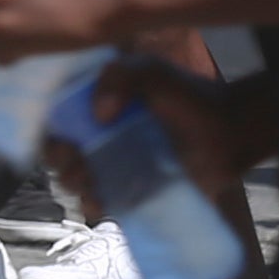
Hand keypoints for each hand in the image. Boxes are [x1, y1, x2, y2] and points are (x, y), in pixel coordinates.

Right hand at [51, 52, 258, 220]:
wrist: (228, 132)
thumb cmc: (189, 98)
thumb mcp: (153, 74)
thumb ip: (120, 78)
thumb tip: (99, 114)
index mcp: (100, 107)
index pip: (58, 120)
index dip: (50, 130)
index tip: (59, 137)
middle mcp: (101, 138)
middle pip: (61, 155)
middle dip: (60, 161)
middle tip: (76, 160)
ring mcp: (115, 167)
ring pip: (76, 182)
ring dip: (74, 184)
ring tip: (90, 179)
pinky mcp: (131, 193)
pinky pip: (102, 203)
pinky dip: (95, 204)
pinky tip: (103, 199)